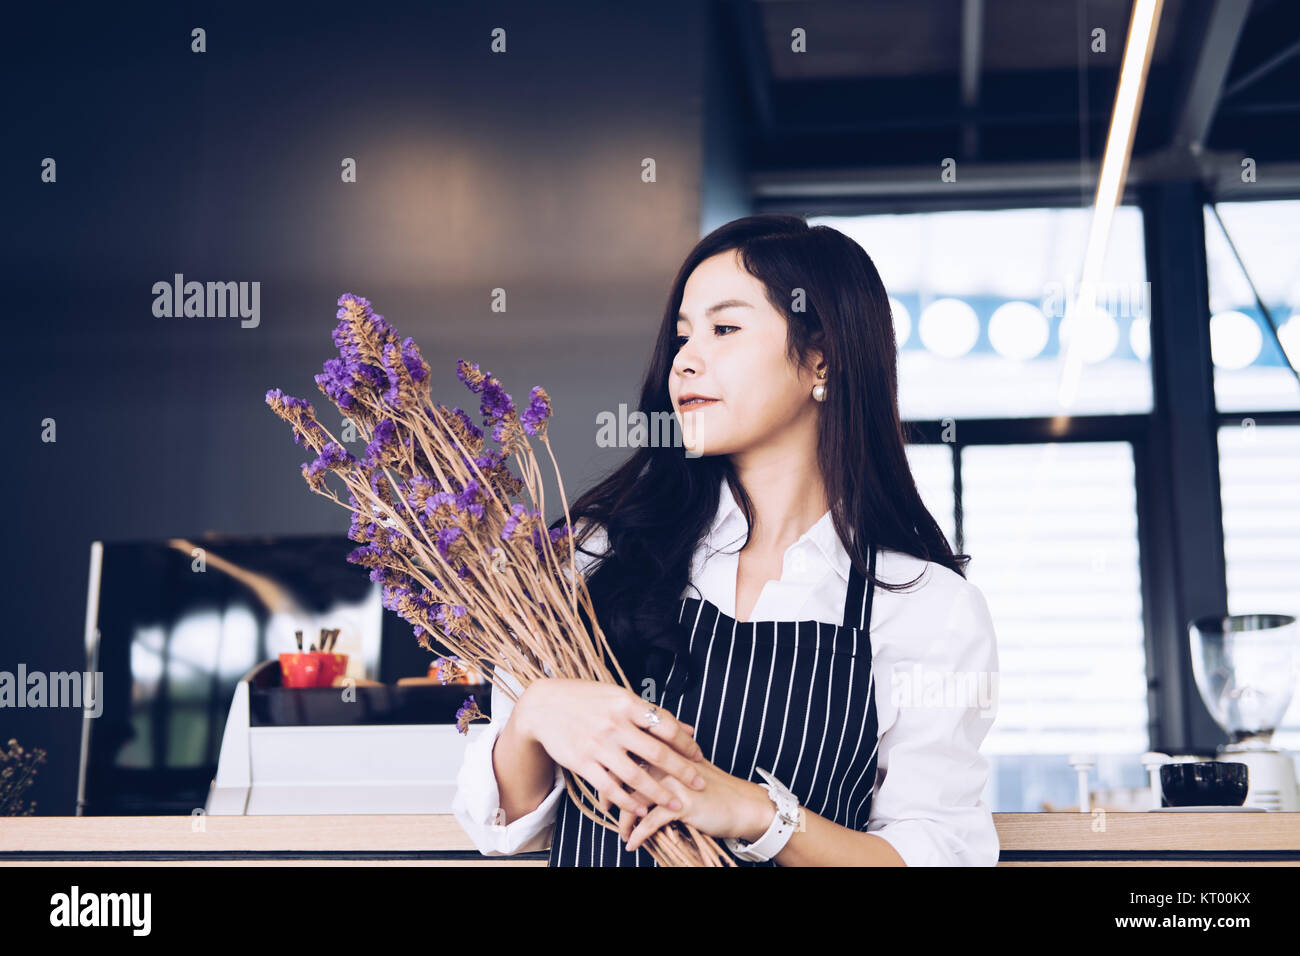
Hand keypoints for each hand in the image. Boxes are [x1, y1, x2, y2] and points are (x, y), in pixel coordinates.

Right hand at [516, 678, 706, 817]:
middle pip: (656, 753)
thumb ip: (652, 714)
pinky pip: (610, 787)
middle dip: (682, 771)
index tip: (699, 756)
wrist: (544, 706)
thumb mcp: (619, 697)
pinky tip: (642, 808)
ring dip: (658, 793)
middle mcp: (614, 724)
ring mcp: (598, 745)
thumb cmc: (586, 699)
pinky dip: (628, 800)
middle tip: (699, 784)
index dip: (686, 743)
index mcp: (626, 703)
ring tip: (675, 804)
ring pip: (636, 775)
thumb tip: (688, 728)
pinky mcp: (582, 762)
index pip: (665, 726)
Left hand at [616, 753, 774, 852]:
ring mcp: (675, 782)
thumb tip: (635, 766)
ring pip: (635, 799)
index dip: (611, 770)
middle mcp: (668, 761)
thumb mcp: (686, 767)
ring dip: (625, 819)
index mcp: (667, 749)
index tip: (603, 785)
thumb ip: (663, 760)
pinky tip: (632, 843)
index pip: (629, 753)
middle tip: (605, 807)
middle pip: (627, 775)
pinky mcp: (682, 803)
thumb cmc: (714, 788)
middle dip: (611, 794)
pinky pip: (650, 821)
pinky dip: (638, 834)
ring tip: (622, 831)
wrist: (742, 804)